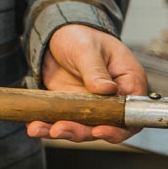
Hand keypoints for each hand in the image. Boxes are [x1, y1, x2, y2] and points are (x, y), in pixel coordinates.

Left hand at [26, 24, 148, 143]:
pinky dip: (50, 127)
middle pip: (108, 126)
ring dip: (66, 132)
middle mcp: (115, 98)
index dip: (118, 128)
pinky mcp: (76, 108)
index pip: (131, 113)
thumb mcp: (88, 48)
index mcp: (128, 82)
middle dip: (84, 131)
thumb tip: (107, 90)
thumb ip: (96, 70)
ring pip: (86, 128)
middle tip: (61, 129)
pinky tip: (36, 126)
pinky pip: (66, 122)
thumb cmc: (82, 35)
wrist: (59, 36)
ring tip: (45, 129)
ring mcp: (95, 105)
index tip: (99, 130)